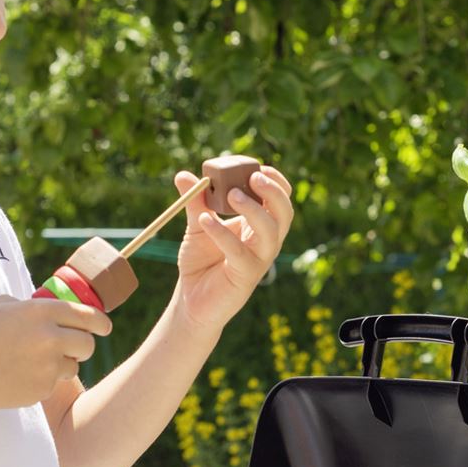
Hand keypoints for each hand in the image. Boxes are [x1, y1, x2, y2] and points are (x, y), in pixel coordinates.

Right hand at [0, 294, 111, 411]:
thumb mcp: (2, 305)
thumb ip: (32, 305)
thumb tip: (53, 309)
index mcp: (41, 311)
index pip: (87, 316)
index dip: (101, 322)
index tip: (105, 327)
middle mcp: (49, 337)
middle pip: (88, 345)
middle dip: (82, 346)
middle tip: (71, 347)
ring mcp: (47, 366)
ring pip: (73, 366)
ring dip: (61, 364)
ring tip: (34, 362)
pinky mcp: (42, 389)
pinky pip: (54, 383)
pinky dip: (43, 380)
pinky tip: (20, 375)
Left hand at [173, 164, 295, 332]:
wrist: (192, 300)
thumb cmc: (201, 260)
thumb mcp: (198, 224)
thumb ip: (195, 201)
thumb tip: (183, 175)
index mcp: (259, 225)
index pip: (280, 200)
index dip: (276, 182)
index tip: (259, 167)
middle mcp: (265, 242)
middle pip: (284, 213)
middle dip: (273, 192)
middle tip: (254, 177)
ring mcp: (258, 260)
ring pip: (270, 232)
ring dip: (254, 210)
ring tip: (232, 195)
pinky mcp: (245, 277)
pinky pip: (240, 253)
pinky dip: (223, 234)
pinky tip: (205, 221)